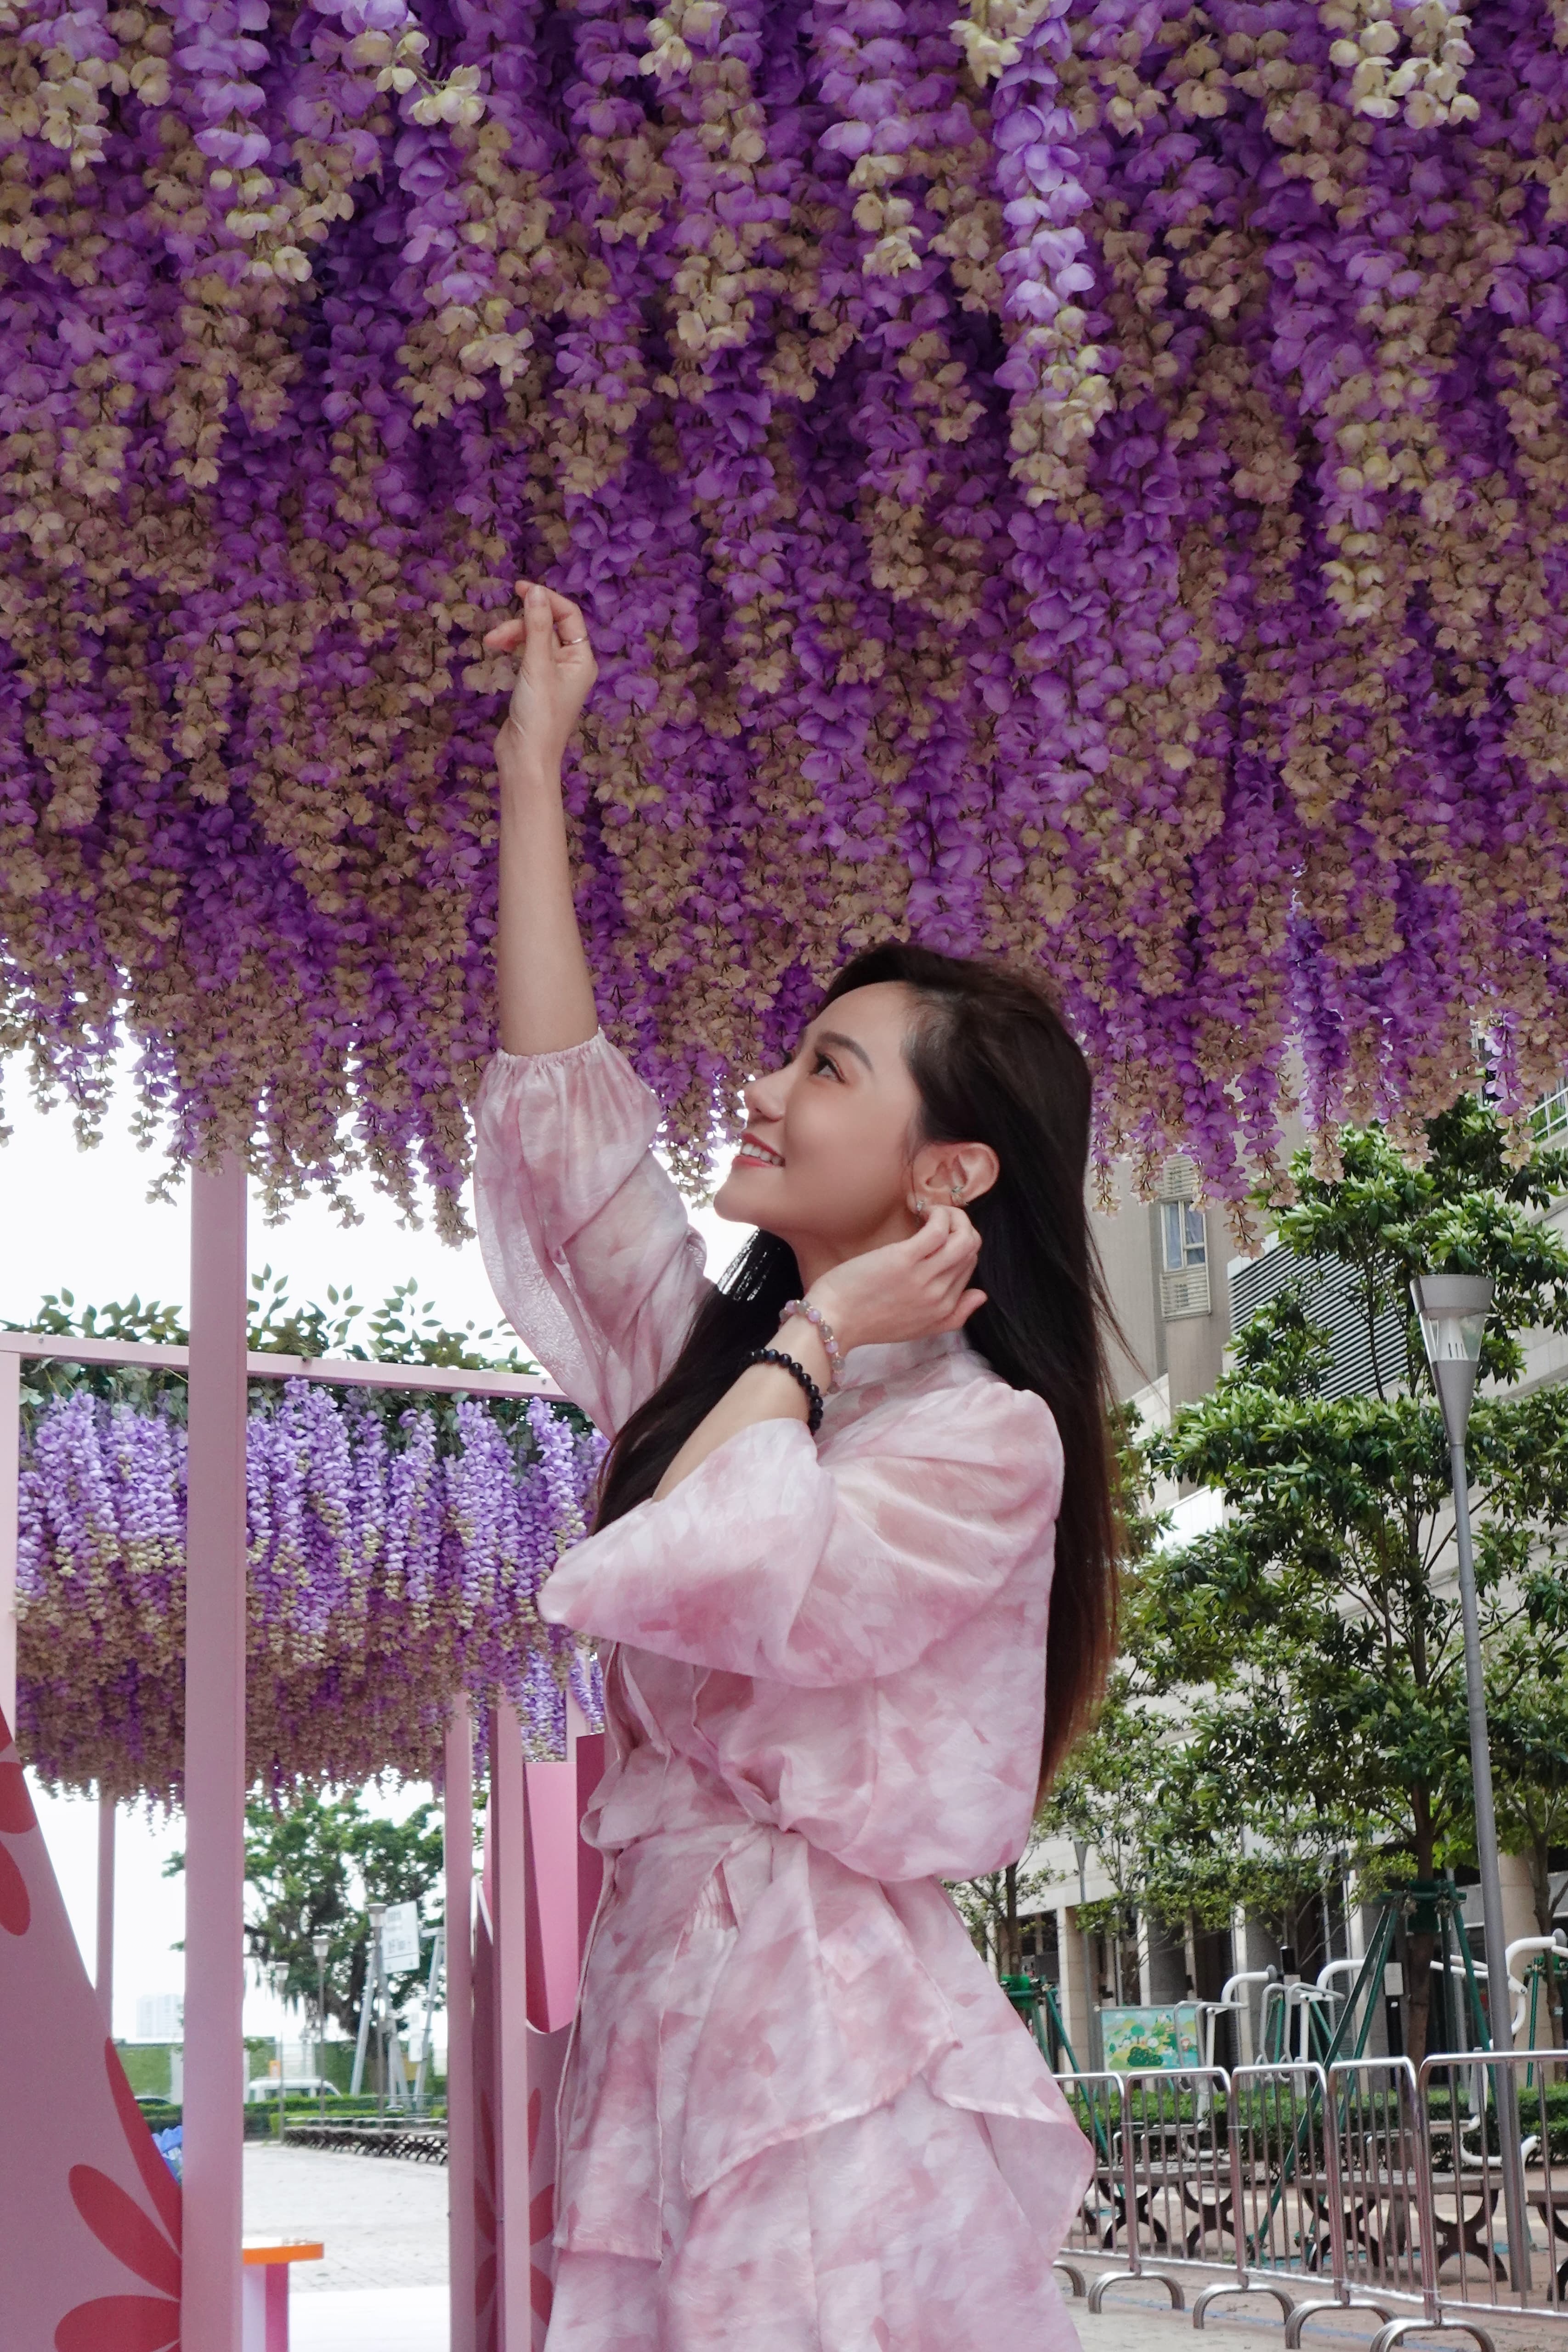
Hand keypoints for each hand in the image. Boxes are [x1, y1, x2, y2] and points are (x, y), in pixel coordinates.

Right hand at [483, 579, 596, 771]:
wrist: (525, 758)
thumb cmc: (538, 717)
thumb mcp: (536, 666)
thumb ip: (536, 626)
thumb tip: (535, 591)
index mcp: (582, 659)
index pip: (568, 615)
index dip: (545, 598)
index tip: (520, 588)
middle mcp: (572, 665)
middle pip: (547, 626)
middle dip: (521, 623)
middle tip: (496, 633)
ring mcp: (553, 675)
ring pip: (533, 639)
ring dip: (512, 635)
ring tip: (491, 643)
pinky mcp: (536, 684)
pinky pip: (526, 654)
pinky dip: (513, 647)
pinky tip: (497, 649)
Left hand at [808, 1206, 985, 1355]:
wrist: (835, 1321)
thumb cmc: (867, 1321)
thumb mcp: (918, 1329)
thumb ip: (953, 1316)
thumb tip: (981, 1294)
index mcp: (944, 1310)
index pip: (969, 1267)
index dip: (959, 1245)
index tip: (940, 1236)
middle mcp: (940, 1294)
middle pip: (970, 1249)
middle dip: (960, 1226)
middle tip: (937, 1218)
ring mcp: (925, 1276)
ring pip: (964, 1237)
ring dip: (954, 1216)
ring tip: (933, 1212)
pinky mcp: (905, 1259)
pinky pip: (939, 1229)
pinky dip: (938, 1214)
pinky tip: (922, 1211)